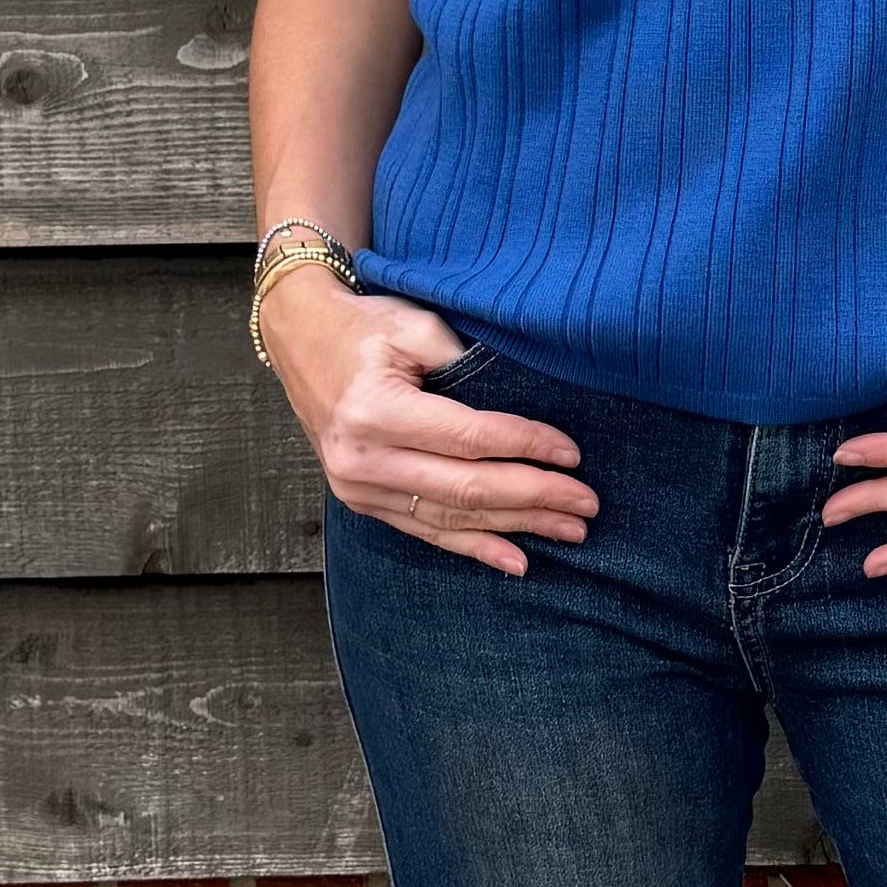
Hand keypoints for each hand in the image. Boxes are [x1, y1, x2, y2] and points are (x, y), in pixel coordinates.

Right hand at [260, 271, 595, 576]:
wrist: (299, 339)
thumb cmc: (363, 327)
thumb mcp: (414, 326)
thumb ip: (466, 363)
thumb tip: (528, 403)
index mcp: (375, 412)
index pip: (469, 439)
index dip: (526, 447)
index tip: (573, 454)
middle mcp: (362, 459)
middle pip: (466, 488)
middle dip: (534, 498)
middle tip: (586, 504)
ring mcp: (358, 487)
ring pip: (451, 517)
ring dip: (516, 527)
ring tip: (569, 531)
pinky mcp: (361, 501)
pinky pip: (426, 531)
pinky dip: (474, 546)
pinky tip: (516, 560)